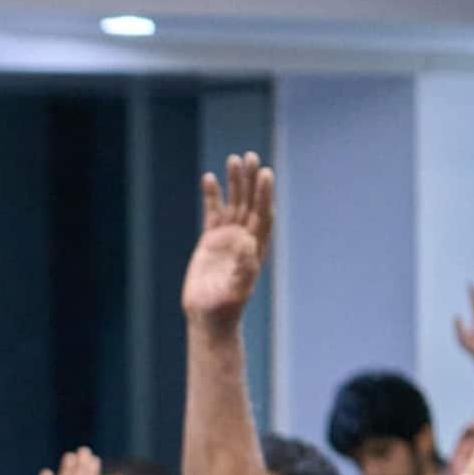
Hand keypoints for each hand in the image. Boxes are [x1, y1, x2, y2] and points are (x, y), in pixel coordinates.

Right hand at [182, 153, 274, 327]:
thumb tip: (247, 244)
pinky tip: (210, 178)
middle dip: (251, 180)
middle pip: (250, 202)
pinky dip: (212, 196)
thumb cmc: (224, 307)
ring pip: (233, 203)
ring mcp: (228, 238)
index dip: (264, 194)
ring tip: (234, 159)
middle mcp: (245, 238)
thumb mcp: (236, 290)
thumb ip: (243, 269)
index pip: (263, 214)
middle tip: (251, 157)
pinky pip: (213, 212)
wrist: (208, 317)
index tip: (265, 174)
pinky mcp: (211, 240)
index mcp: (255, 247)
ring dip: (235, 182)